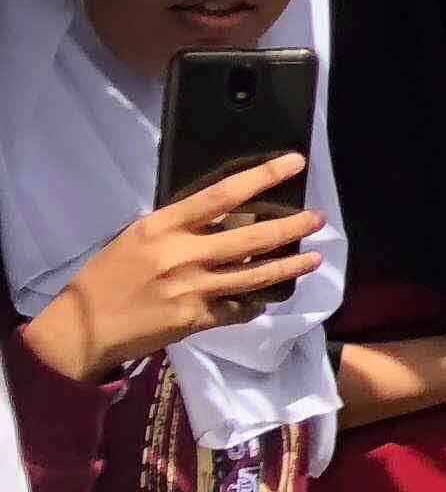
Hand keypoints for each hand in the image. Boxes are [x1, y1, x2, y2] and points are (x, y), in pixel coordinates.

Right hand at [21, 156, 322, 379]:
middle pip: (252, 236)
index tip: (294, 162)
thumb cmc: (105, 277)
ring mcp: (192, 288)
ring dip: (289, 266)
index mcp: (164, 226)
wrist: (81, 329)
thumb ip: (179, 226)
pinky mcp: (195, 319)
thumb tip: (223, 214)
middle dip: (291, 226)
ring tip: (314, 258)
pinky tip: (268, 299)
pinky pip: (237, 309)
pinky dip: (254, 303)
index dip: (263, 176)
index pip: (223, 194)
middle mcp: (183, 254)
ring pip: (255, 274)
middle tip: (318, 218)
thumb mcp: (137, 238)